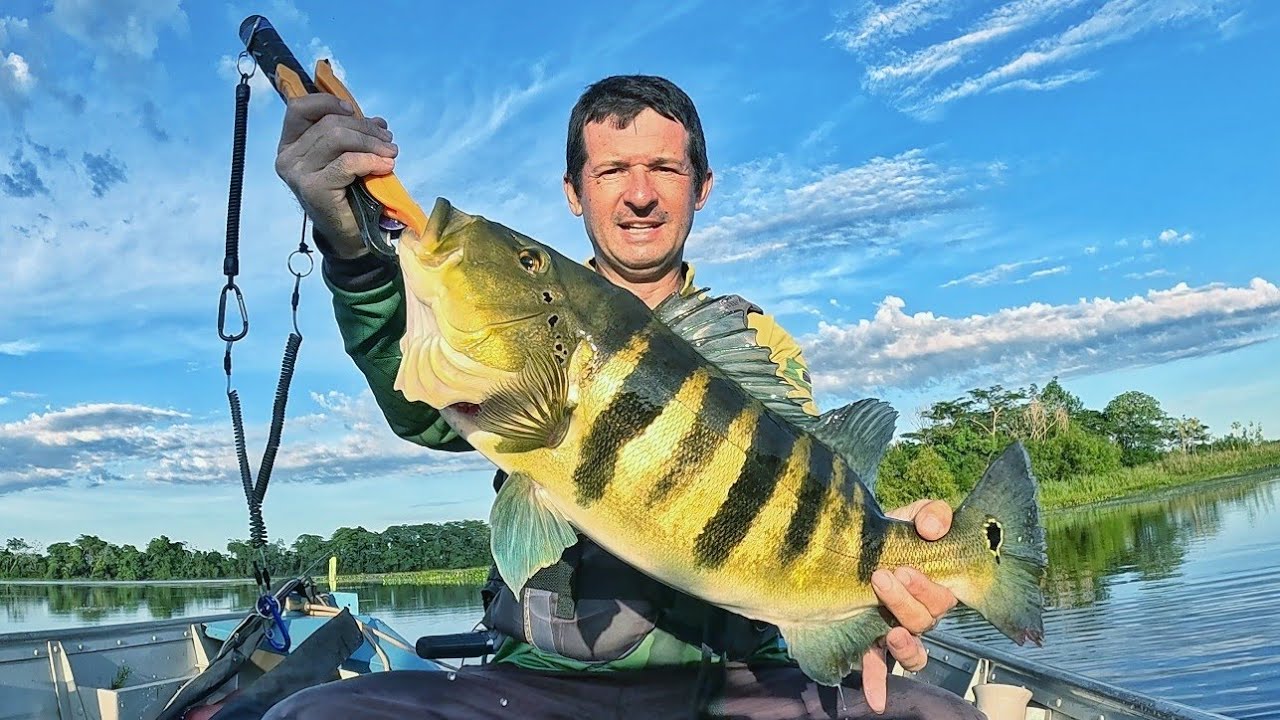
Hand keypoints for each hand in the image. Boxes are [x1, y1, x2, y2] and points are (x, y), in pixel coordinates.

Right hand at [274, 93, 398, 257]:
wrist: (350, 234)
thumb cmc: (347, 193)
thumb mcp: (344, 156)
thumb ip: (352, 135)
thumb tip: (377, 120)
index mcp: (290, 144)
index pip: (299, 108)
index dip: (328, 102)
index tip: (353, 110)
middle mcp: (287, 157)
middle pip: (329, 124)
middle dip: (364, 128)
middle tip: (388, 141)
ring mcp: (298, 174)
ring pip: (337, 138)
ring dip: (371, 142)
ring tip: (390, 153)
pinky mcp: (314, 189)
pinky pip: (346, 163)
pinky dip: (370, 160)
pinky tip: (386, 167)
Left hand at [859, 499, 957, 713]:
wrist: (848, 542)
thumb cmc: (889, 531)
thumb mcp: (911, 515)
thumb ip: (931, 514)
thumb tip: (934, 527)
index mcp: (934, 585)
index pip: (944, 596)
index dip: (928, 587)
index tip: (903, 568)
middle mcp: (919, 613)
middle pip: (925, 620)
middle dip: (905, 601)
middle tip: (881, 577)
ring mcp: (896, 629)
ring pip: (913, 651)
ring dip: (904, 645)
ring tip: (889, 631)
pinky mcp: (870, 640)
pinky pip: (879, 669)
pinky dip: (878, 685)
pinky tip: (875, 701)